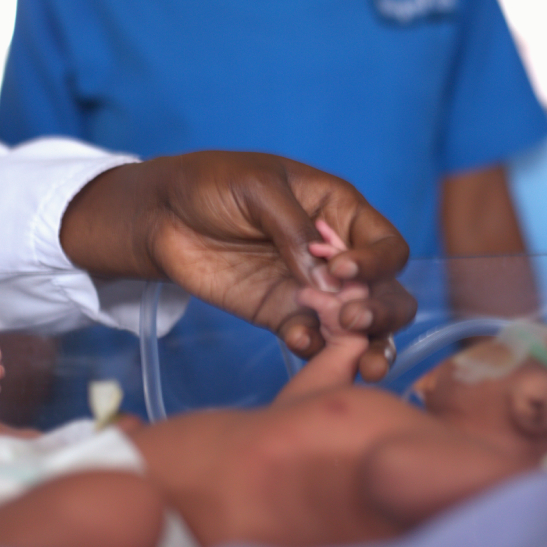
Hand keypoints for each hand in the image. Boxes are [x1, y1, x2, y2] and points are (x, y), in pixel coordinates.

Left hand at [59, 152, 415, 380]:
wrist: (160, 214)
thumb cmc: (211, 183)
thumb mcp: (258, 189)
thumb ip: (295, 232)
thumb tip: (330, 282)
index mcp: (341, 212)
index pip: (387, 246)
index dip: (376, 263)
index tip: (343, 270)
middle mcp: (337, 255)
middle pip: (387, 292)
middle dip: (381, 312)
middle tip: (352, 321)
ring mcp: (311, 290)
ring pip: (359, 326)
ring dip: (366, 345)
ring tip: (360, 363)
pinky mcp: (281, 315)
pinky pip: (311, 339)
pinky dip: (313, 348)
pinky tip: (299, 343)